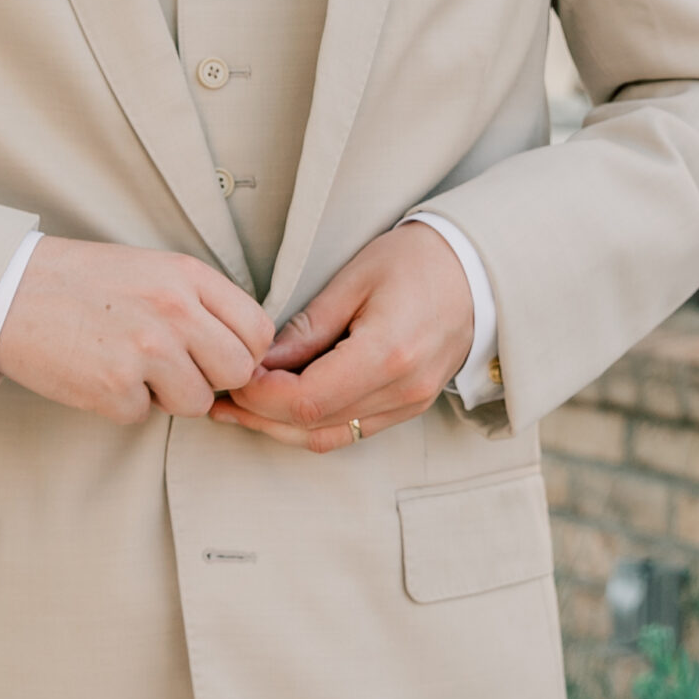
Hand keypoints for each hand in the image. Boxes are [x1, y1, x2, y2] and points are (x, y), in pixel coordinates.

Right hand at [0, 235, 274, 423]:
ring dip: (166, 396)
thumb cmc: (81, 283)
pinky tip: (96, 372)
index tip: (215, 356)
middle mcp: (174, 310)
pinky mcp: (113, 387)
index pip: (257, 331)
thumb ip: (200, 304)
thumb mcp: (152, 270)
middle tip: (172, 367)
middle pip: (237, 371)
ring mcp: (145, 350)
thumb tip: (243, 353)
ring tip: (129, 365)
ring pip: (196, 402)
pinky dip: (121, 404)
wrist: (7, 292)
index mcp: (187, 276)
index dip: (242, 352)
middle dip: (210, 378)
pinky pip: (143, 416)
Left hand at [210, 219, 474, 453]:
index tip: (231, 375)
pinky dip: (308, 425)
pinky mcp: (409, 407)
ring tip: (237, 407)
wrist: (479, 270)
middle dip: (258, 415)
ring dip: (278, 427)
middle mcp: (402, 391)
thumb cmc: (418, 261)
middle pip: (312, 425)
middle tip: (219, 395)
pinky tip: (278, 408)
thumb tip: (261, 361)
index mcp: (388, 355)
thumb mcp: (355, 279)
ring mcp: (409, 405)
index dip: (260, 396)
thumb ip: (308, 327)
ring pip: (328, 437)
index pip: (306, 400)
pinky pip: (350, 431)